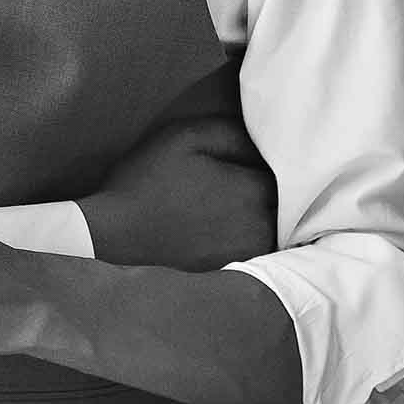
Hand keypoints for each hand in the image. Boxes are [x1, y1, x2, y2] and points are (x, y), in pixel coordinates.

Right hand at [77, 102, 276, 272]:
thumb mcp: (185, 137)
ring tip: (233, 203)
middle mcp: (262, 225)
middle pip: (286, 201)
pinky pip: (261, 249)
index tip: (251, 157)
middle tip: (243, 178)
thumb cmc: (149, 181)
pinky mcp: (236, 271)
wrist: (116, 235)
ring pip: (276, 226)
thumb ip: (233, 132)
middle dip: (274, 188)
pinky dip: (252, 236)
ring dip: (266, 213)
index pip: (287, 170)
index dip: (271, 160)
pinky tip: (226, 226)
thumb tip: (265, 137)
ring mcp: (251, 254)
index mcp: (254, 189)